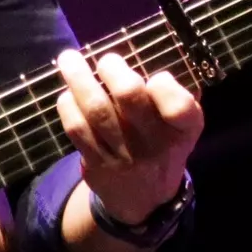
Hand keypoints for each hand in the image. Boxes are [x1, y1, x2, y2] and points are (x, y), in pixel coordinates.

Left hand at [54, 47, 203, 228]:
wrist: (144, 198)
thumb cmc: (163, 144)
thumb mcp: (181, 126)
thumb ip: (176, 95)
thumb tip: (161, 53)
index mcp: (184, 131)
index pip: (178, 107)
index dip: (165, 86)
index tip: (156, 76)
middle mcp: (155, 144)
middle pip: (130, 100)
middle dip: (113, 71)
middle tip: (106, 59)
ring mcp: (124, 156)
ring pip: (96, 111)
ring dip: (78, 80)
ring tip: (68, 59)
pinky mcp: (96, 164)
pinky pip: (77, 129)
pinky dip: (68, 105)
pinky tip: (67, 92)